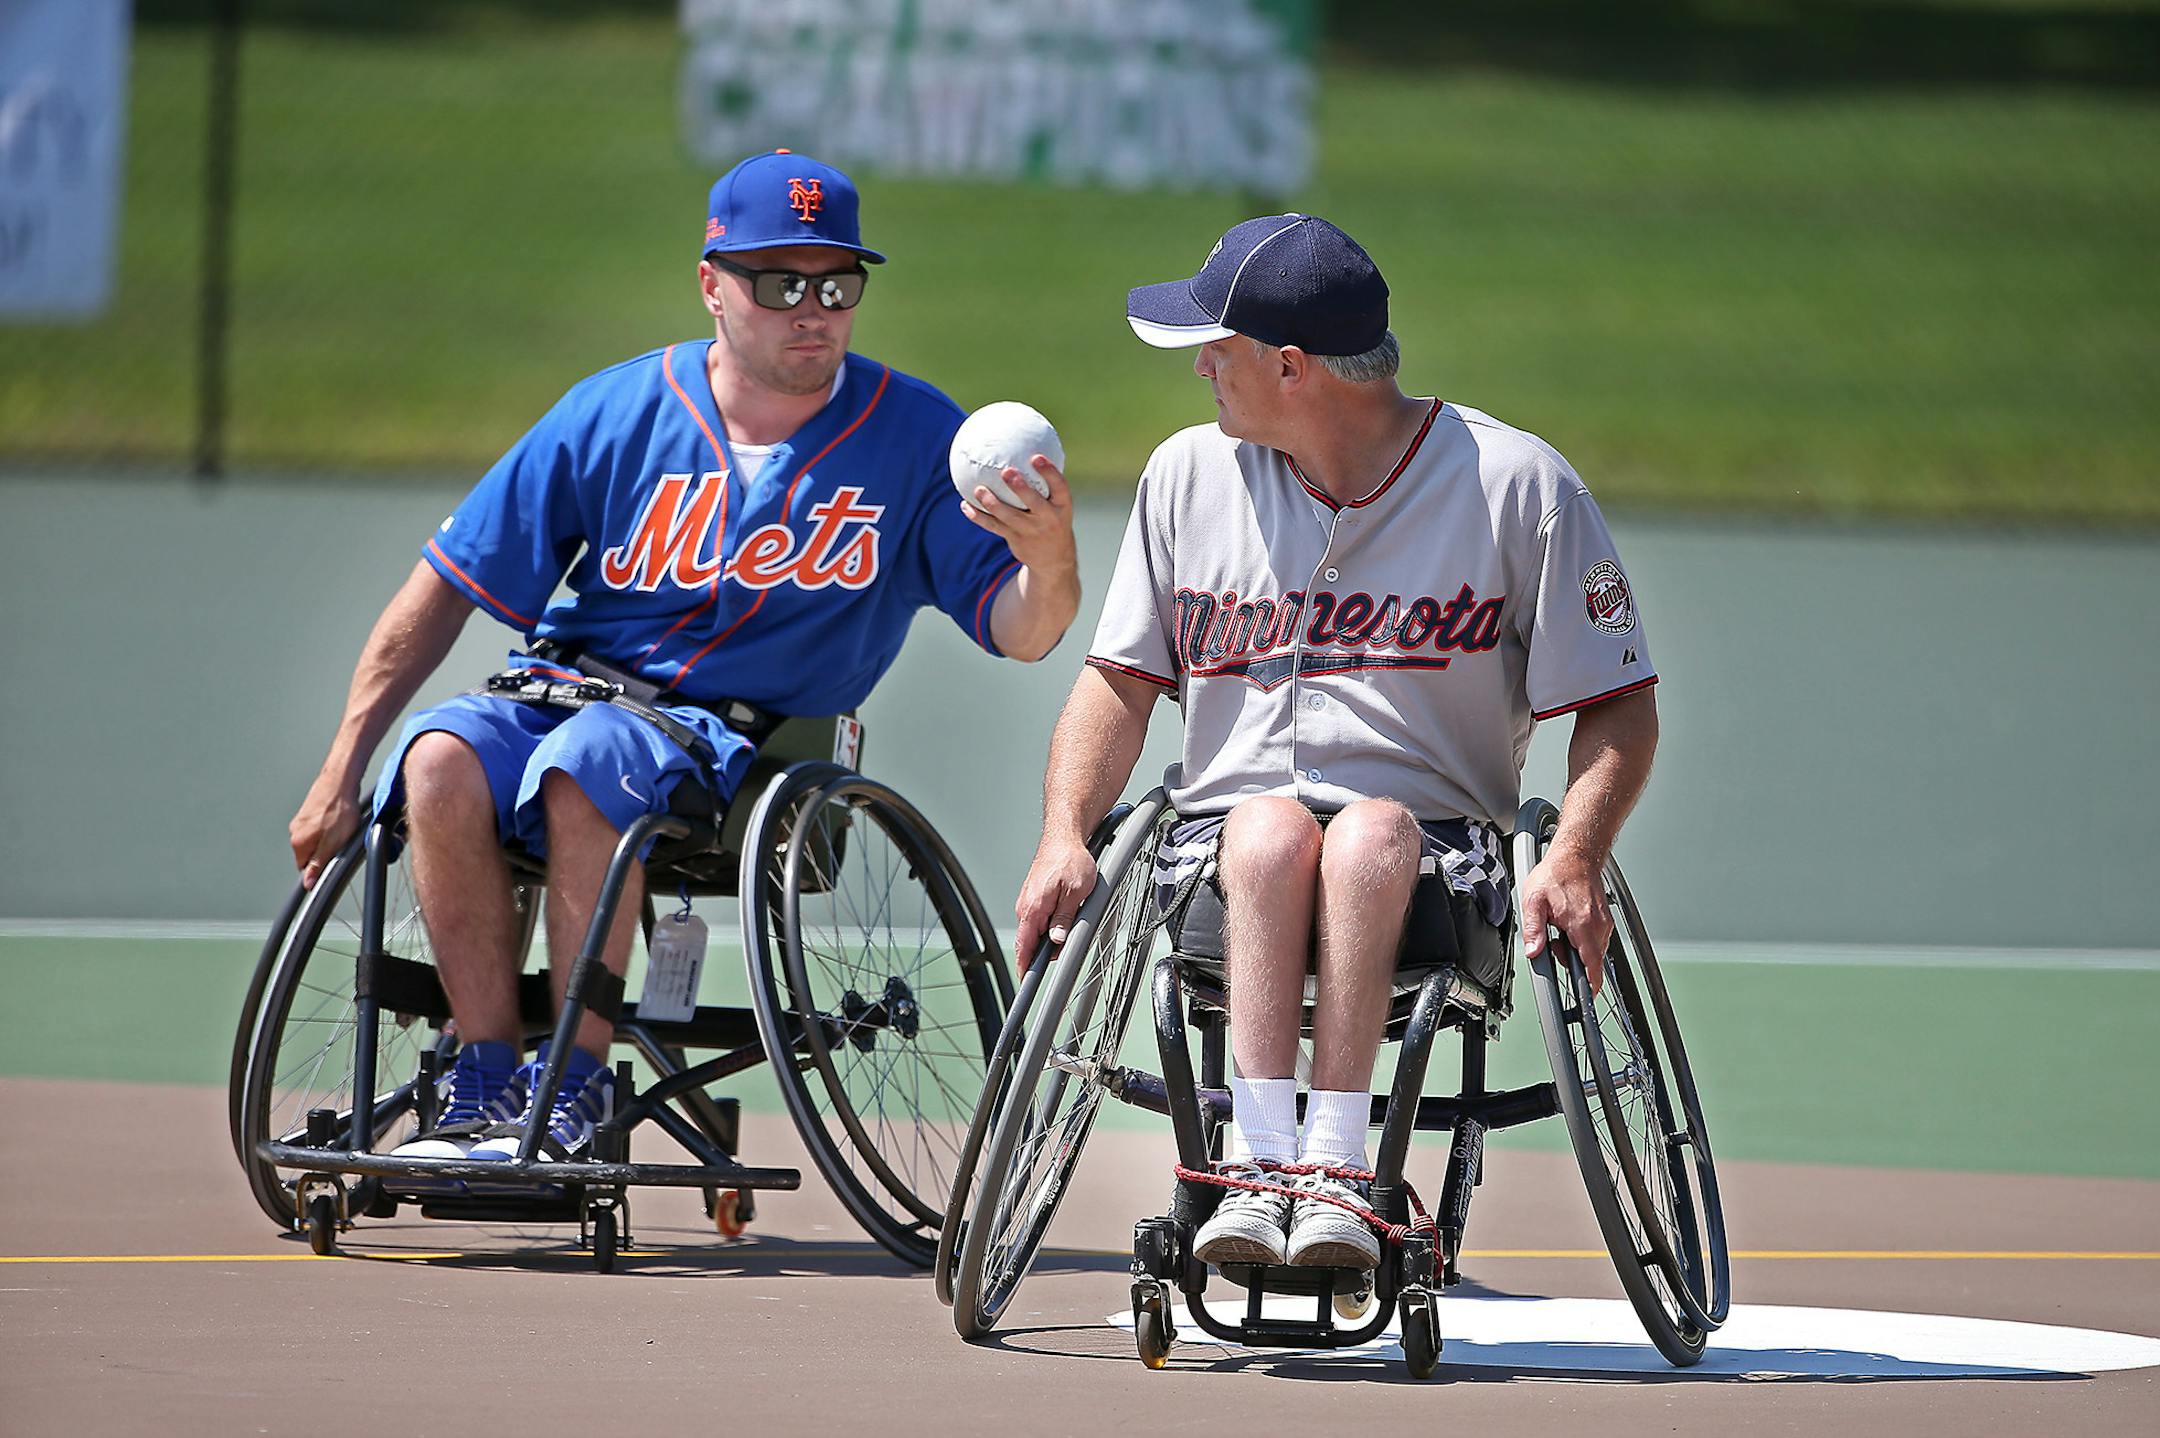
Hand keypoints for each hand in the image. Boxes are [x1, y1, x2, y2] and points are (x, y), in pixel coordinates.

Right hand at [289, 772, 362, 888]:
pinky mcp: (310, 811)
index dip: (321, 867)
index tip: (333, 859)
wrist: (340, 780)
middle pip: (311, 853)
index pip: (305, 868)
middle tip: (342, 840)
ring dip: (330, 837)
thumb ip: (319, 864)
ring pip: (316, 839)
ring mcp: (301, 820)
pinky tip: (340, 818)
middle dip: (327, 851)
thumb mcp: (333, 843)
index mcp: (298, 842)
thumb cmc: (338, 809)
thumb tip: (309, 883)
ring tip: (343, 825)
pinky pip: (320, 826)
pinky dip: (330, 825)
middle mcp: (295, 831)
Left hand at [961, 454, 1078, 578]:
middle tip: (1007, 471)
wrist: (1054, 559)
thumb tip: (1026, 448)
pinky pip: (994, 527)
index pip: (1060, 487)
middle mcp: (1048, 519)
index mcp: (1063, 506)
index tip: (1036, 457)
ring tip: (979, 490)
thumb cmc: (1052, 519)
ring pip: (1009, 517)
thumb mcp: (1058, 503)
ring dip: (992, 503)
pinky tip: (966, 506)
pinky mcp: (1016, 540)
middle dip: (1021, 488)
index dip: (1049, 472)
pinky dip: (978, 517)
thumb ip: (1046, 482)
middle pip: (1034, 502)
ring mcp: (1031, 531)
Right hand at [1013, 836, 1097, 973]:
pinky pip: (1040, 918)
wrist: (1064, 837)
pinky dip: (1051, 922)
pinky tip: (1065, 912)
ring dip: (1052, 932)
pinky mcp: (1034, 897)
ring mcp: (1029, 902)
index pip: (1024, 945)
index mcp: (1034, 907)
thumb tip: (1057, 940)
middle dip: (1048, 948)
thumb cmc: (1070, 859)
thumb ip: (1065, 918)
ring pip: (1038, 929)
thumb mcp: (1077, 891)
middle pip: (1031, 941)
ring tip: (1072, 916)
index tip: (1026, 981)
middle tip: (1069, 940)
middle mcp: (1026, 906)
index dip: (1025, 966)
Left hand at [1521, 848, 1611, 993]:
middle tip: (1555, 943)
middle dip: (1572, 960)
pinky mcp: (1605, 918)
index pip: (1592, 963)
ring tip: (1560, 928)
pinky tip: (1569, 924)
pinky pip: (1596, 938)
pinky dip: (1582, 938)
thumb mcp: (1533, 901)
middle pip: (1591, 959)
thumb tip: (1533, 952)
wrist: (1576, 855)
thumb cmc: (1556, 874)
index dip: (1591, 983)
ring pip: (1594, 949)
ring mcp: (1604, 921)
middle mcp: (1598, 925)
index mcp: (1582, 924)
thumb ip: (1533, 930)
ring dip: (1577, 948)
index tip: (1588, 996)